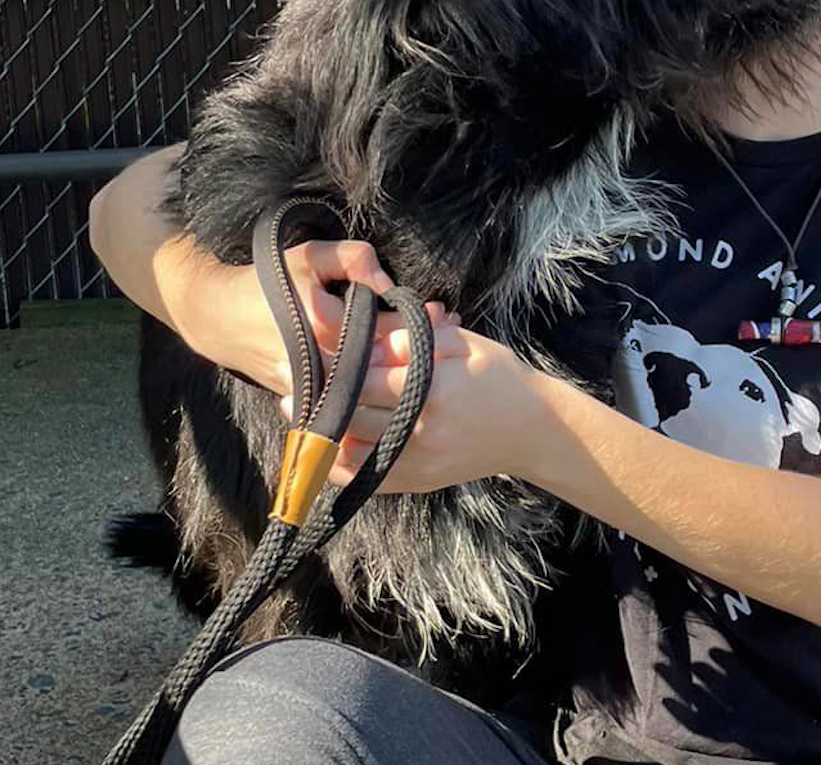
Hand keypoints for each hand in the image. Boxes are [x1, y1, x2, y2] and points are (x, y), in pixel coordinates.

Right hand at [168, 238, 451, 398]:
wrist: (219, 319)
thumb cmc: (266, 283)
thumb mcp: (307, 256)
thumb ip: (350, 258)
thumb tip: (387, 282)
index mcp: (326, 332)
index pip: (389, 333)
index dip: (422, 324)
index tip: (444, 312)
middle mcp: (324, 370)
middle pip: (389, 368)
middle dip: (423, 352)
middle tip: (452, 334)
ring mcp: (317, 393)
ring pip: (375, 388)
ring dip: (405, 371)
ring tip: (433, 353)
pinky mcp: (311, 405)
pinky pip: (356, 399)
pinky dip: (380, 386)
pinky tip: (399, 372)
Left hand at [274, 317, 554, 493]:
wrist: (533, 430)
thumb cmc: (497, 377)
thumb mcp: (461, 343)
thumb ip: (413, 338)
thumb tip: (368, 339)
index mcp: (433, 388)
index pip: (366, 378)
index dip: (332, 367)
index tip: (307, 355)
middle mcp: (422, 428)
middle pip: (352, 414)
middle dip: (316, 400)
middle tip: (287, 384)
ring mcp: (419, 461)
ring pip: (351, 451)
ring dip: (319, 433)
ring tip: (296, 413)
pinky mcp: (418, 482)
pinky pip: (365, 479)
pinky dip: (337, 466)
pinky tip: (320, 447)